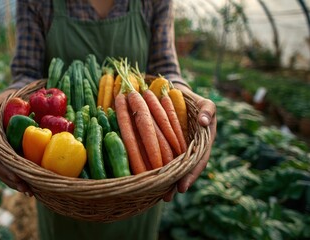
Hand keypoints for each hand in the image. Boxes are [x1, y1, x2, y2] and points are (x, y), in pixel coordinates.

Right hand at [0, 90, 32, 195]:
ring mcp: (2, 153)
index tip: (17, 176)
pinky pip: (16, 167)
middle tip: (27, 189)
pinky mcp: (12, 153)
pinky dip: (24, 176)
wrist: (11, 100)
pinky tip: (34, 185)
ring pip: (8, 172)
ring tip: (32, 192)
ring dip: (18, 183)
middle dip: (12, 181)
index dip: (3, 170)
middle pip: (0, 171)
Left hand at [163, 84, 216, 201]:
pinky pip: (161, 157)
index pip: (198, 162)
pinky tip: (148, 178)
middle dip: (175, 183)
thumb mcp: (204, 103)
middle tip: (166, 197)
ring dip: (165, 180)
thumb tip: (204, 122)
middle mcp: (191, 150)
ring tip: (156, 194)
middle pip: (184, 169)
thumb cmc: (193, 101)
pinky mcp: (166, 145)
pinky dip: (157, 166)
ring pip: (172, 166)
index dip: (190, 175)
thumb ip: (208, 110)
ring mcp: (178, 149)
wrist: (177, 96)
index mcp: (203, 143)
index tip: (182, 187)